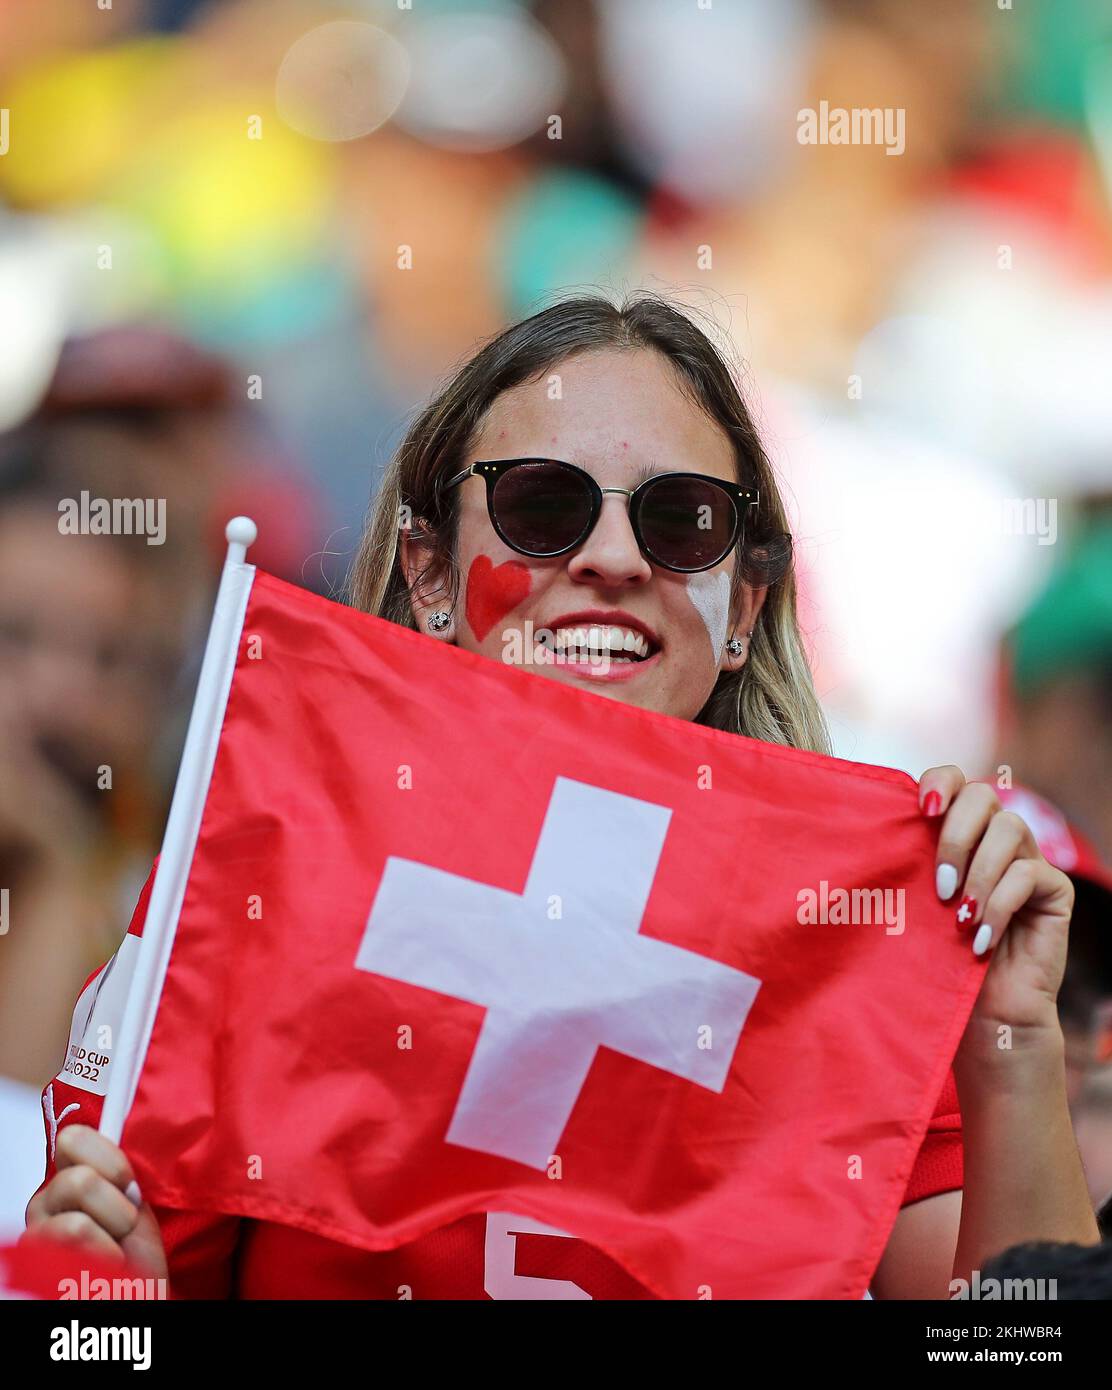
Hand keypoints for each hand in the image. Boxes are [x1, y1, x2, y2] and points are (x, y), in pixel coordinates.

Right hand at [23, 1125, 167, 1279]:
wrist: (134, 1294)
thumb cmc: (135, 1253)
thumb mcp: (135, 1201)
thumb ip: (120, 1169)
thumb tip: (122, 1111)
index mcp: (68, 1178)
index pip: (72, 1138)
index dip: (109, 1159)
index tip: (127, 1183)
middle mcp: (45, 1203)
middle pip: (78, 1179)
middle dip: (116, 1204)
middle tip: (122, 1226)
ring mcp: (37, 1235)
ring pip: (76, 1218)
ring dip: (111, 1234)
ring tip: (113, 1250)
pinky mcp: (36, 1265)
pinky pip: (76, 1241)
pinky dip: (103, 1257)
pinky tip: (101, 1269)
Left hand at [918, 767, 1071, 1073]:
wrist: (980, 1014)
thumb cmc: (935, 959)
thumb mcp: (911, 904)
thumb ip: (902, 864)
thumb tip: (862, 831)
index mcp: (957, 830)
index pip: (954, 779)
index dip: (940, 782)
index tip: (922, 809)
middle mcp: (994, 837)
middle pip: (983, 796)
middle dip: (955, 836)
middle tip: (938, 886)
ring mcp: (1028, 860)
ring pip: (1009, 829)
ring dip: (978, 872)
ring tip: (958, 915)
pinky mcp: (1053, 890)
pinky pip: (1029, 875)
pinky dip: (999, 905)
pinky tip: (979, 939)